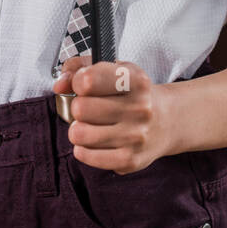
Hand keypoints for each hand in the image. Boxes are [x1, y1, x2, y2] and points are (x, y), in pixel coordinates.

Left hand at [52, 55, 173, 173]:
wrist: (167, 121)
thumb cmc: (131, 93)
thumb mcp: (113, 69)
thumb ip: (79, 67)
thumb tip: (59, 86)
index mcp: (135, 80)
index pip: (87, 80)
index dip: (77, 82)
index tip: (84, 85)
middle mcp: (139, 108)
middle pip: (80, 108)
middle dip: (78, 107)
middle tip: (90, 108)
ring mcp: (136, 137)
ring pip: (79, 133)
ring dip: (79, 128)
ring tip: (91, 124)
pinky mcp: (130, 160)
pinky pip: (86, 155)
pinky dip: (83, 148)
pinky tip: (95, 141)